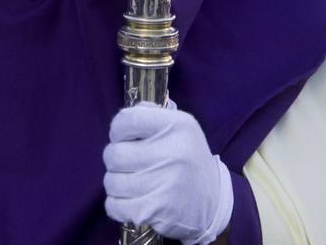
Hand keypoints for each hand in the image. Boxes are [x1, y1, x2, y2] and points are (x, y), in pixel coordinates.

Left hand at [103, 101, 232, 244]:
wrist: (213, 201)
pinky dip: (116, 204)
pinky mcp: (155, 210)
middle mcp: (171, 152)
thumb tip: (121, 121)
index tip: (122, 138)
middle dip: (113, 158)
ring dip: (115, 182)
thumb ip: (150, 116)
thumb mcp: (180, 127)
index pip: (127, 120)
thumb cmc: (188, 158)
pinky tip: (129, 199)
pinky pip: (115, 206)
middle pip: (114, 154)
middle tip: (124, 162)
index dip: (117, 129)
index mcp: (176, 126)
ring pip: (112, 182)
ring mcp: (164, 183)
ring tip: (129, 181)